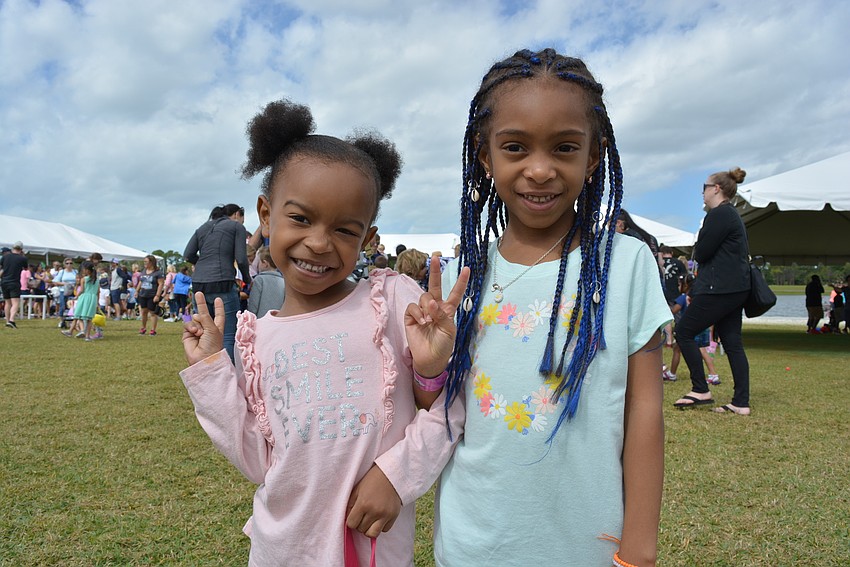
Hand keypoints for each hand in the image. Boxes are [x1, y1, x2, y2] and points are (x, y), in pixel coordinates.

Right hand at [182, 291, 224, 365]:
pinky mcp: (188, 335)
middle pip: (203, 313)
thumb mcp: (212, 328)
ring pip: (194, 318)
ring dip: (196, 323)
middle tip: (198, 294)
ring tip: (200, 332)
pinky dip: (190, 326)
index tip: (218, 299)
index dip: (218, 307)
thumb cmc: (213, 345)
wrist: (203, 358)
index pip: (218, 315)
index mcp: (217, 327)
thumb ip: (205, 317)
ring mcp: (197, 331)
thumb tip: (196, 314)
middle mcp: (207, 328)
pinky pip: (187, 324)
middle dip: (201, 305)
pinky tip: (194, 333)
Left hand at [346, 464, 401, 537]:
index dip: (351, 521)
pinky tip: (380, 517)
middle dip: (360, 523)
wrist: (391, 474)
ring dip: (369, 529)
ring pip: (373, 534)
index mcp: (363, 504)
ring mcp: (385, 515)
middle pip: (361, 530)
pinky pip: (385, 530)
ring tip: (370, 519)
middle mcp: (375, 511)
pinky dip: (381, 526)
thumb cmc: (372, 480)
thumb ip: (350, 505)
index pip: (351, 524)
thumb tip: (348, 520)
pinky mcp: (394, 516)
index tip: (354, 515)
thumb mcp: (357, 489)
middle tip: (363, 514)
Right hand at [404, 261, 470, 377]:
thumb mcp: (449, 330)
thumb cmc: (443, 346)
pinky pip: (413, 306)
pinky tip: (421, 321)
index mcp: (448, 310)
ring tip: (429, 321)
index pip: (455, 293)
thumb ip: (442, 315)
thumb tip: (430, 303)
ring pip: (424, 296)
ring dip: (427, 306)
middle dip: (436, 272)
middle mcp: (435, 308)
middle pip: (435, 286)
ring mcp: (422, 311)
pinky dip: (418, 312)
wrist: (430, 359)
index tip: (468, 269)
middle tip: (436, 257)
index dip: (461, 281)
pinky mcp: (411, 317)